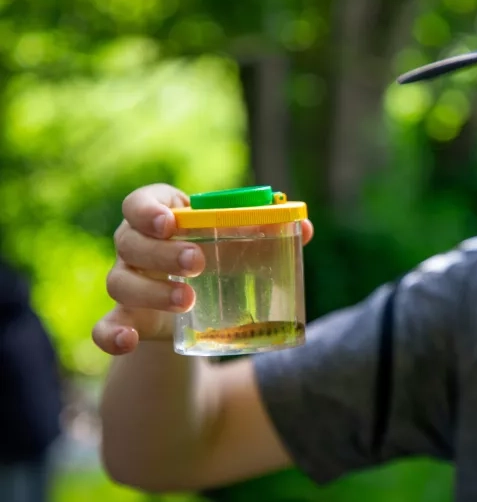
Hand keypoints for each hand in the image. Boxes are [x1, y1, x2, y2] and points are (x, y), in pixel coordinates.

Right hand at [93, 184, 314, 355]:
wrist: (198, 313)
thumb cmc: (219, 263)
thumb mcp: (241, 248)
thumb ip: (270, 234)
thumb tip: (304, 228)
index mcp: (161, 218)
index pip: (140, 202)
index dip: (149, 209)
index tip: (172, 221)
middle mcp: (135, 247)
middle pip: (130, 241)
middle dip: (162, 252)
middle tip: (197, 263)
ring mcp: (126, 283)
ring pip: (119, 281)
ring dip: (151, 292)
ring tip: (188, 300)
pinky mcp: (126, 320)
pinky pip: (103, 327)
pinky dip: (110, 335)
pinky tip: (128, 342)